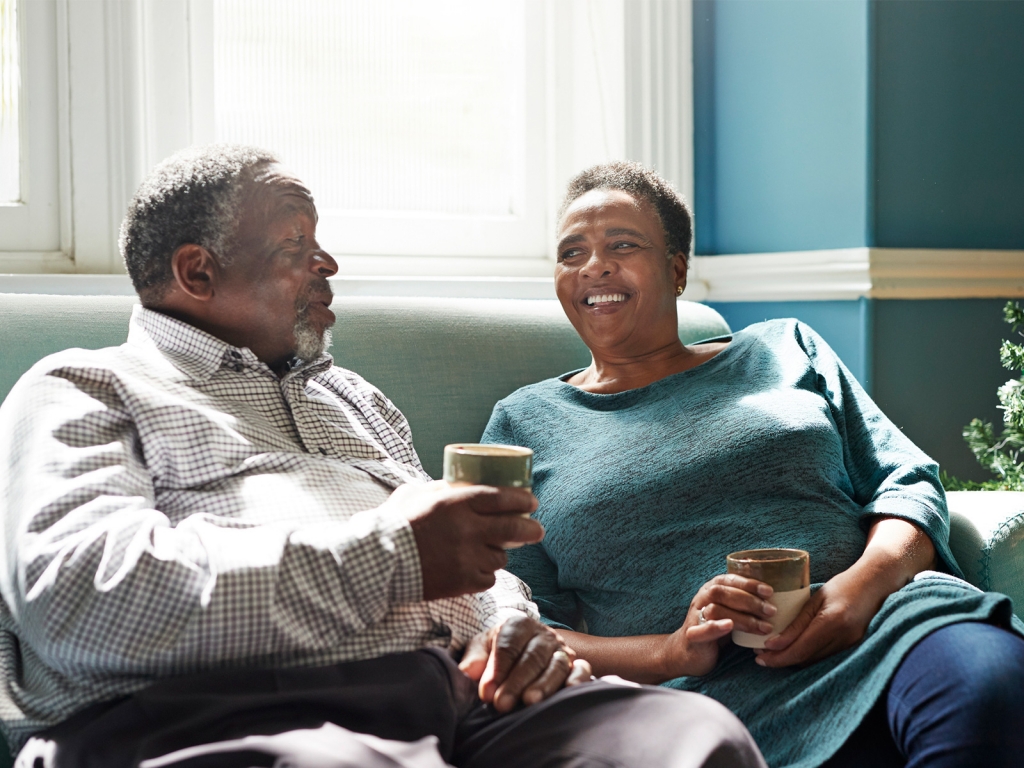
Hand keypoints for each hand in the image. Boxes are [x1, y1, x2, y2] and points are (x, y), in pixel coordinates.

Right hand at [383, 481, 541, 600]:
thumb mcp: (417, 493)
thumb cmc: (395, 523)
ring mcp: (467, 557)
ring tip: (489, 551)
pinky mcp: (463, 582)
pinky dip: (485, 574)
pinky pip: (488, 578)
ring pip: (501, 556)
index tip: (531, 502)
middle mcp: (467, 529)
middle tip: (537, 530)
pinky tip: (474, 568)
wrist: (378, 562)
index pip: (503, 498)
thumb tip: (460, 484)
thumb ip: (443, 489)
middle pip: (514, 528)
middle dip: (532, 529)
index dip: (523, 500)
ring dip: (499, 553)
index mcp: (457, 503)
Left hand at [458, 615, 592, 711]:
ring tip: (529, 702)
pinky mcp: (577, 666)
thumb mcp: (482, 650)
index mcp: (519, 625)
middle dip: (516, 681)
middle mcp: (544, 635)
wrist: (520, 655)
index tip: (486, 692)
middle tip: (501, 704)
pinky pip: (582, 671)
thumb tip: (466, 673)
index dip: (497, 668)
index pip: (509, 643)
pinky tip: (567, 693)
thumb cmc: (497, 654)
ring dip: (544, 684)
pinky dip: (578, 680)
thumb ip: (474, 659)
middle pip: (532, 656)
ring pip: (556, 665)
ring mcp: (562, 650)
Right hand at [671, 574, 775, 676]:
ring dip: (742, 618)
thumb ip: (743, 603)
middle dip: (749, 600)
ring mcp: (695, 616)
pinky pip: (702, 628)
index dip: (749, 583)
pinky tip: (729, 626)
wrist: (688, 653)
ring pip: (716, 609)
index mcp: (710, 589)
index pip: (728, 579)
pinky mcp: (692, 635)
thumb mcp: (729, 612)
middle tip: (771, 611)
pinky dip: (716, 626)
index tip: (770, 591)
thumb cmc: (716, 630)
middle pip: (722, 592)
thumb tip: (778, 598)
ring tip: (764, 627)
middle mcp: (701, 599)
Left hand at [755, 569, 880, 667]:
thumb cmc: (842, 585)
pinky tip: (793, 650)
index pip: (800, 650)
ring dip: (793, 660)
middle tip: (760, 656)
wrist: (874, 584)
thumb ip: (796, 623)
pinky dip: (807, 656)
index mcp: (832, 622)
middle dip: (781, 660)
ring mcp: (850, 645)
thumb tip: (773, 643)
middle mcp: (843, 638)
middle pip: (806, 660)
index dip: (778, 657)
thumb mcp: (815, 599)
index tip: (759, 657)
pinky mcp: (853, 647)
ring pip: (814, 662)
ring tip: (772, 653)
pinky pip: (824, 657)